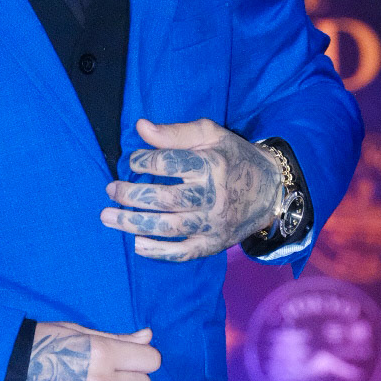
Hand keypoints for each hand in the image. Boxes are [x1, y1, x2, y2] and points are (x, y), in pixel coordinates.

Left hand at [100, 116, 280, 261]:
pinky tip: (137, 245)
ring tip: (108, 217)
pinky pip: (184, 252)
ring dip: (134, 224)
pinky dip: (159, 252)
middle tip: (110, 189)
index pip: (169, 164)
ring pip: (169, 227)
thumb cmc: (235, 158)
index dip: (143, 161)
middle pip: (164, 199)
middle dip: (131, 195)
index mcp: (211, 166)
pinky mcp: (214, 244)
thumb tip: (141, 128)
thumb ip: (175, 132)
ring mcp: (213, 224)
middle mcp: (212, 197)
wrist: (272, 191)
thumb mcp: (212, 135)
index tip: (131, 161)